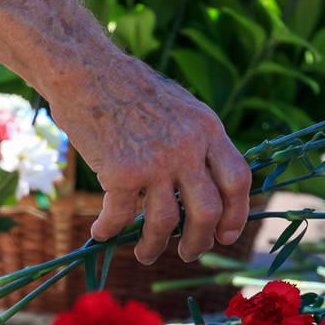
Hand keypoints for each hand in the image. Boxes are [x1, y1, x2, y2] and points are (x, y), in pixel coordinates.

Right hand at [49, 52, 251, 264]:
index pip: (237, 180)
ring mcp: (155, 161)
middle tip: (189, 253)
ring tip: (145, 254)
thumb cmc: (128, 88)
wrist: (86, 69)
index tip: (226, 234)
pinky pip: (118, 216)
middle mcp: (187, 147)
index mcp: (207, 129)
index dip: (236, 214)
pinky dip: (108, 230)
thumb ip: (197, 141)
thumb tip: (204, 186)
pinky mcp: (120, 171)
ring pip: (165, 223)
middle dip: (199, 241)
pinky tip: (101, 233)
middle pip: (207, 211)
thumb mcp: (181, 107)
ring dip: (153, 246)